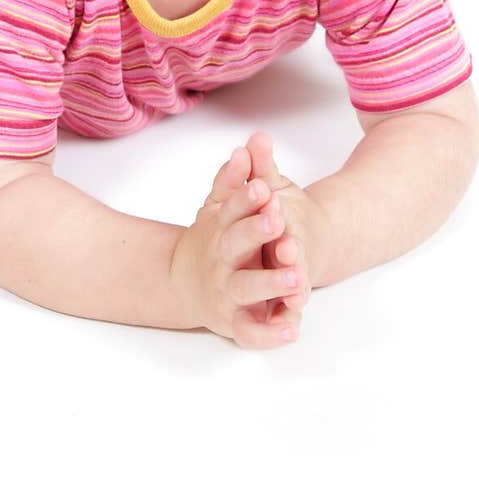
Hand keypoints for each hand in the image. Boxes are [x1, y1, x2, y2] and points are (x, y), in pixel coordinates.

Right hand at [170, 147, 308, 348]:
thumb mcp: (219, 206)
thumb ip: (233, 179)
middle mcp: (221, 259)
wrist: (182, 284)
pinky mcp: (234, 321)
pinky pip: (251, 332)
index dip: (245, 197)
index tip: (263, 186)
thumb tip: (246, 146)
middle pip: (235, 244)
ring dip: (270, 283)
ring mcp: (226, 291)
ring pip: (246, 288)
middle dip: (255, 232)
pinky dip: (270, 334)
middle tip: (277, 219)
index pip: (230, 207)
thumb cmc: (212, 240)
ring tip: (296, 278)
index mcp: (219, 227)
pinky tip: (293, 328)